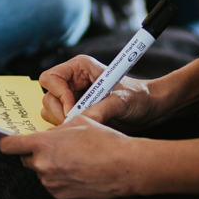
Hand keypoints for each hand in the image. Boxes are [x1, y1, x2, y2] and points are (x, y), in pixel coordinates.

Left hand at [0, 117, 145, 198]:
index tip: (11, 143)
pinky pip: (54, 185)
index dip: (8, 143)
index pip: (8, 146)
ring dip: (52, 166)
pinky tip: (79, 171)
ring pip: (42, 172)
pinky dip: (62, 179)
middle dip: (36, 154)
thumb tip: (48, 135)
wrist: (124, 166)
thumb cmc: (105, 141)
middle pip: (26, 159)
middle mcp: (42, 165)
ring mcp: (51, 183)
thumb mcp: (78, 122)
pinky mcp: (61, 196)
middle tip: (57, 148)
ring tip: (75, 159)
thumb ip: (56, 130)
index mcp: (42, 144)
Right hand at [39, 56, 165, 127]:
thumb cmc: (140, 97)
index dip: (58, 95)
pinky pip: (58, 123)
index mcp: (80, 68)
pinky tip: (85, 130)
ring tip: (86, 125)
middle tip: (78, 122)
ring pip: (50, 112)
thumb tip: (79, 120)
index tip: (72, 110)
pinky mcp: (75, 114)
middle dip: (60, 113)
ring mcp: (72, 98)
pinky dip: (67, 129)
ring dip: (63, 122)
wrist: (150, 109)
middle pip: (48, 97)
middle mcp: (73, 82)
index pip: (50, 78)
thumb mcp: (122, 101)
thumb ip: (100, 109)